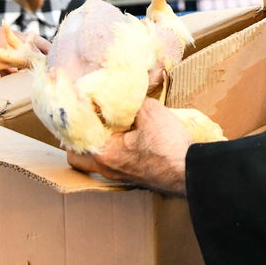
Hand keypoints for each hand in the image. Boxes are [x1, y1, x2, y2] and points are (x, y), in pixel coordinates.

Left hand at [0, 23, 48, 99]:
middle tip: (47, 61)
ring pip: (24, 42)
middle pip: (16, 37)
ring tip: (54, 60)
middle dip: (31, 49)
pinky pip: (24, 52)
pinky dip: (36, 58)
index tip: (19, 67)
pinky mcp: (6, 51)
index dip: (12, 49)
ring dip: (38, 52)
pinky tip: (49, 64)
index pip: (0, 34)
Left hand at [66, 99, 190, 196]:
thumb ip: (133, 100)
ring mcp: (120, 176)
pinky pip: (114, 163)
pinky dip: (114, 149)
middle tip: (87, 120)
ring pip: (96, 162)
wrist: (190, 171)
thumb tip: (130, 87)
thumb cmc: (166, 146)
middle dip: (79, 139)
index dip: (77, 116)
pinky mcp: (134, 177)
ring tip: (106, 125)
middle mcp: (106, 169)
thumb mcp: (150, 112)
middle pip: (78, 157)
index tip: (80, 101)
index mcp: (103, 153)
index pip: (76, 135)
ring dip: (98, 144)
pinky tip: (127, 136)